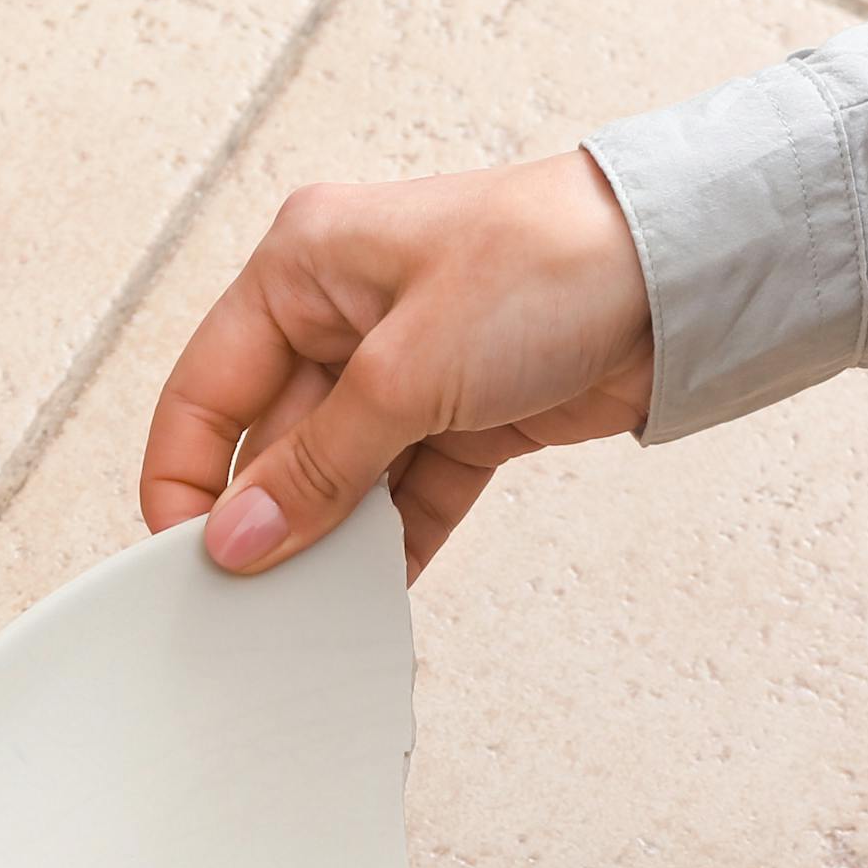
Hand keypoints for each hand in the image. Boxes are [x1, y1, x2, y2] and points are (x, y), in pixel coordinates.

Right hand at [141, 149, 652, 579]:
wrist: (684, 274)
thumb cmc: (549, 262)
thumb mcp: (408, 371)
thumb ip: (318, 466)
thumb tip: (240, 541)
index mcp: (302, 267)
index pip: (204, 389)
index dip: (183, 478)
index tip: (185, 559)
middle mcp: (344, 313)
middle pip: (271, 443)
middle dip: (269, 520)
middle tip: (258, 602)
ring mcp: (406, 367)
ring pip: (339, 477)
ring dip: (332, 540)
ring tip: (319, 605)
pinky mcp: (464, 415)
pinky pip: (406, 495)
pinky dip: (394, 542)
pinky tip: (378, 592)